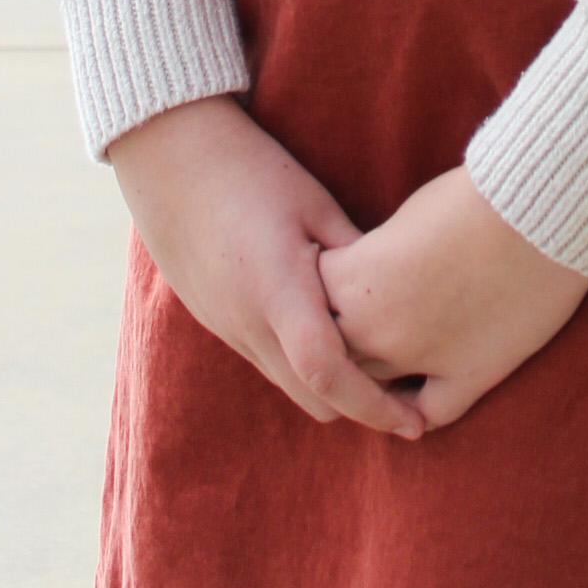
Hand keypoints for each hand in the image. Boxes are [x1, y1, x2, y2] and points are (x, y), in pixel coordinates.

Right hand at [106, 95, 424, 439]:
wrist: (170, 163)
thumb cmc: (251, 172)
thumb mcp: (314, 204)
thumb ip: (355, 256)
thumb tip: (400, 296)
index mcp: (278, 292)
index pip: (329, 374)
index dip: (376, 407)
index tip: (417, 424)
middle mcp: (249, 324)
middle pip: (314, 398)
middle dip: (362, 406)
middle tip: (412, 394)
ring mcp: (229, 328)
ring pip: (290, 384)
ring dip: (331, 386)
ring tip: (379, 365)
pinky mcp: (218, 323)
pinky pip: (268, 362)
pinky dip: (302, 365)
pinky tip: (329, 334)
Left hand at [319, 165, 587, 430]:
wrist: (541, 209)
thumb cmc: (474, 197)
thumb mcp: (406, 218)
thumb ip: (373, 258)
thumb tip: (369, 273)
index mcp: (357, 283)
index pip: (309, 299)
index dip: (316, 287)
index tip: (325, 278)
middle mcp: (381, 329)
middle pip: (334, 351)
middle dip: (335, 339)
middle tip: (348, 325)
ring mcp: (428, 358)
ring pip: (374, 389)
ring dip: (372, 378)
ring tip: (379, 358)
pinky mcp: (473, 374)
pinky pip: (429, 413)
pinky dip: (417, 411)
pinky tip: (414, 400)